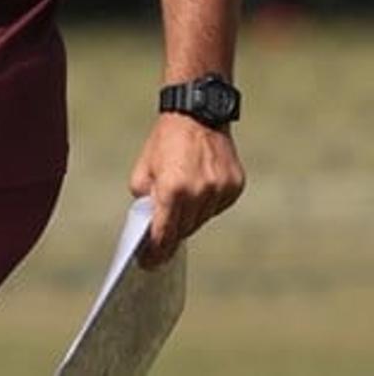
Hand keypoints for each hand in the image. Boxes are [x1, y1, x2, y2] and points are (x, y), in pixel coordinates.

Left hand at [128, 113, 245, 266]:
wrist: (197, 114)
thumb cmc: (165, 141)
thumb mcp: (144, 169)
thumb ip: (146, 198)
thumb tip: (151, 222)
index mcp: (173, 189)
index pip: (165, 232)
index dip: (156, 251)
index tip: (149, 264)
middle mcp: (200, 193)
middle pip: (185, 230)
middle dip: (171, 236)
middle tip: (160, 244)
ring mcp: (221, 190)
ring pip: (202, 220)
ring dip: (190, 219)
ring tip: (179, 209)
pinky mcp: (235, 186)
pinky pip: (217, 207)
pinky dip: (206, 206)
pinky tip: (198, 193)